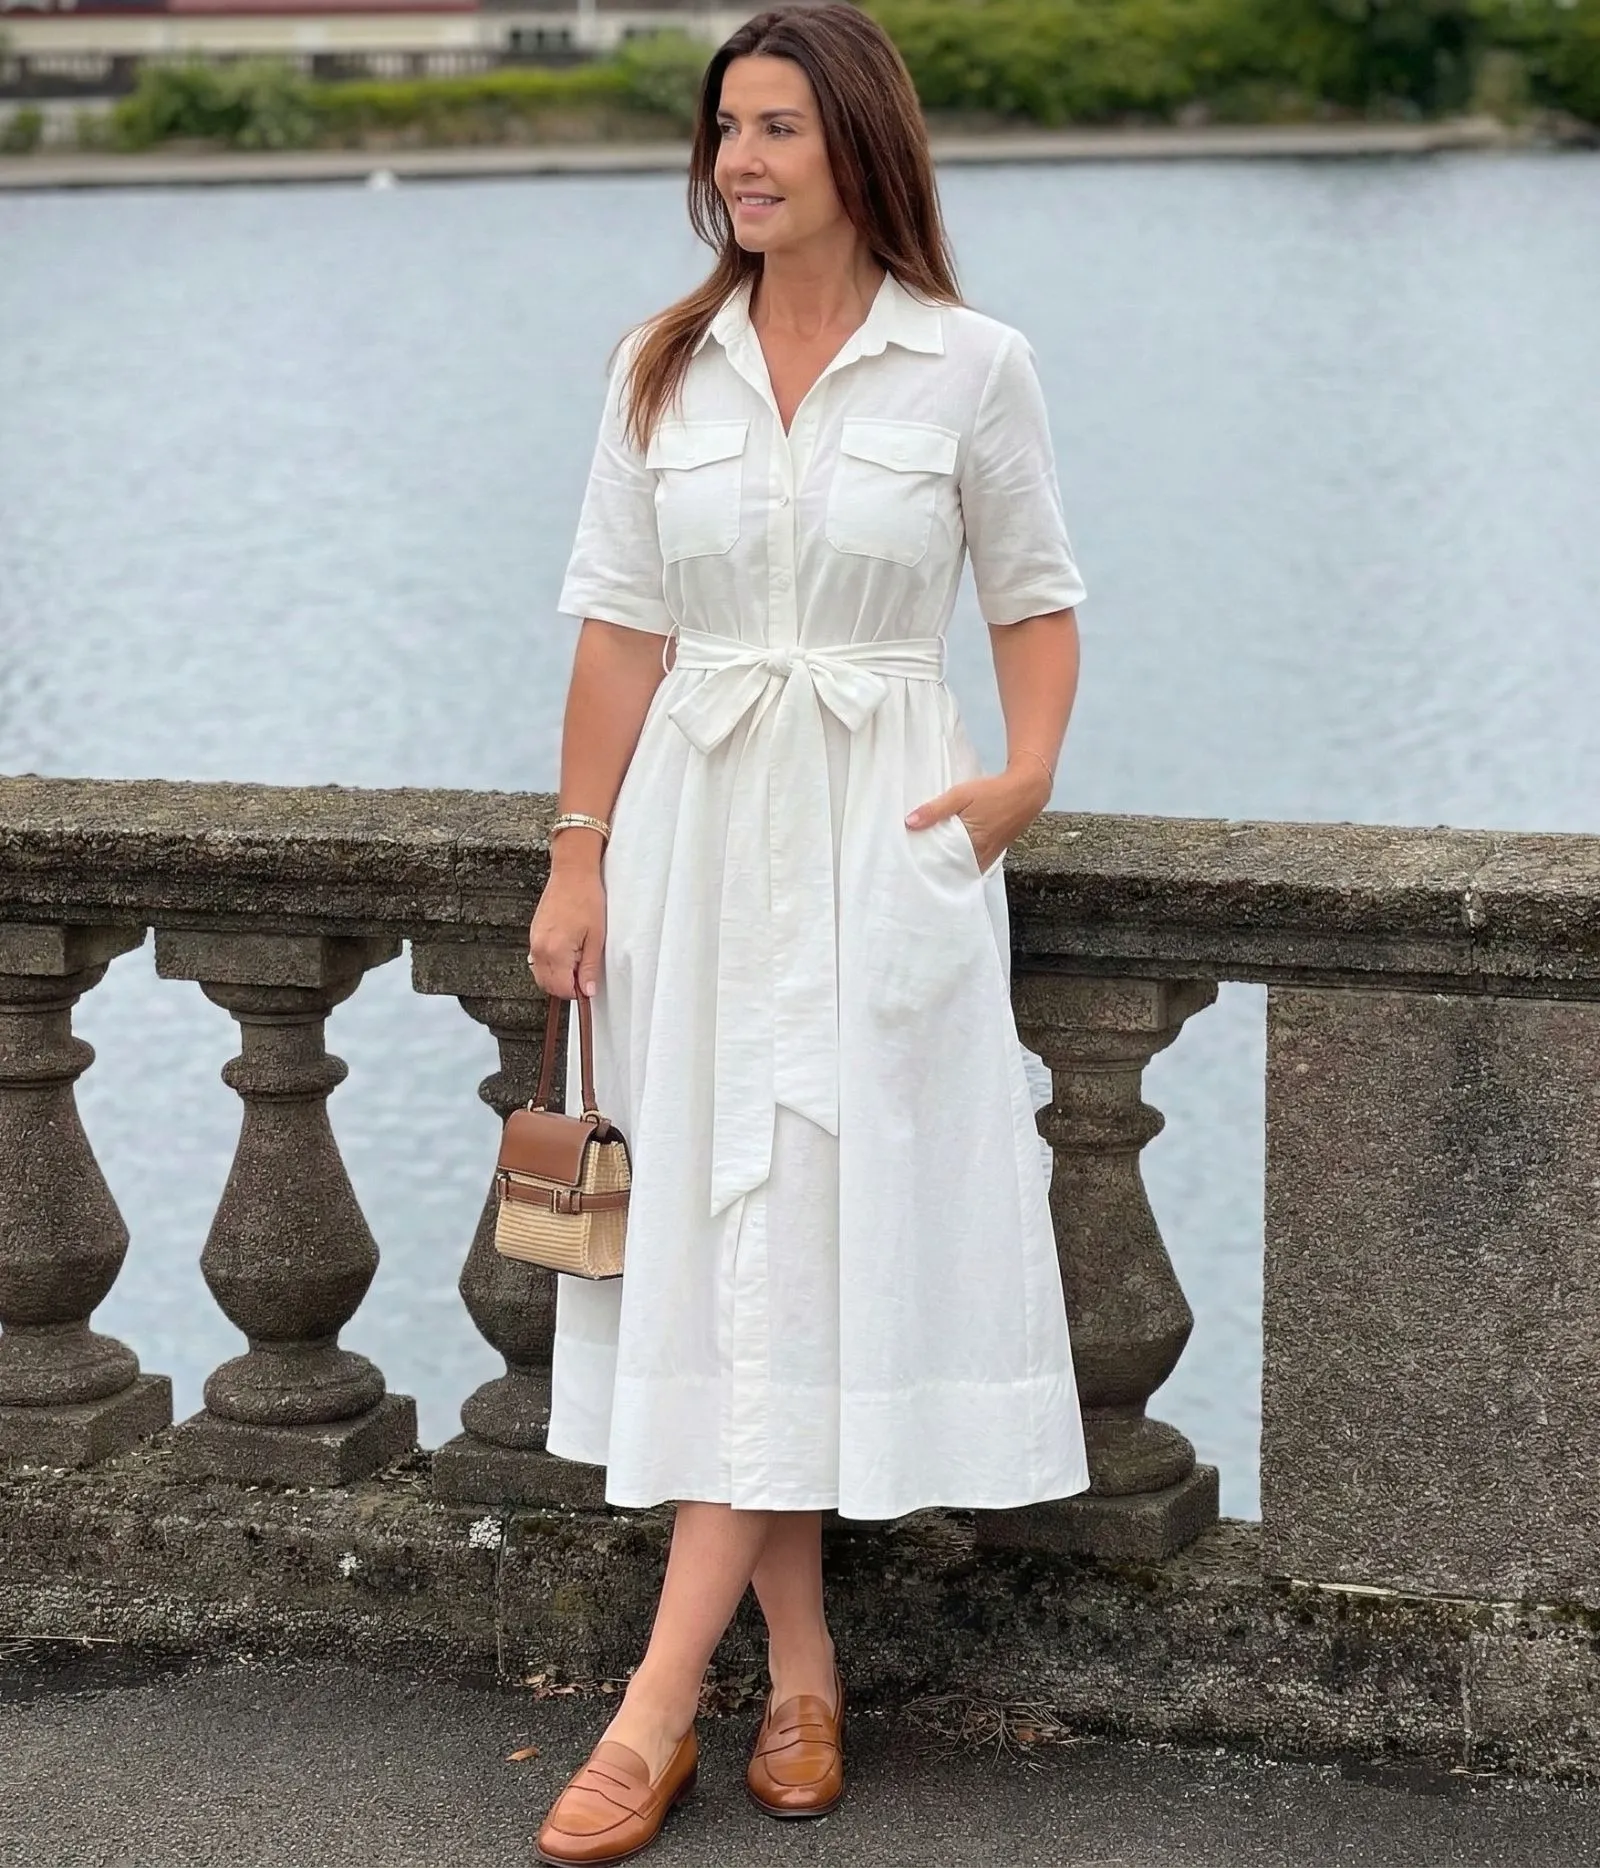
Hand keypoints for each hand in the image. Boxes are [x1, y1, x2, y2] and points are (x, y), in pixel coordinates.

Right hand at [528, 857, 606, 998]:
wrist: (572, 874)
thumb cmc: (586, 898)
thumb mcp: (596, 938)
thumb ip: (589, 967)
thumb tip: (587, 990)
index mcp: (555, 951)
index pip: (560, 988)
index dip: (576, 991)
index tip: (587, 985)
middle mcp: (539, 948)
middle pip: (547, 985)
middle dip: (565, 986)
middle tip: (583, 974)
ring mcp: (534, 940)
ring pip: (540, 974)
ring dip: (557, 976)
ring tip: (576, 960)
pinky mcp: (534, 933)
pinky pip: (538, 959)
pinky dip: (551, 964)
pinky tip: (566, 952)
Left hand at [905, 759, 1051, 873]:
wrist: (1027, 790)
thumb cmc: (994, 792)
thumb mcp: (961, 795)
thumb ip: (935, 810)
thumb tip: (909, 822)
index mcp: (972, 846)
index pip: (943, 865)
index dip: (927, 866)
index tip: (911, 863)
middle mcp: (981, 857)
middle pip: (952, 869)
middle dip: (935, 867)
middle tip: (915, 861)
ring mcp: (989, 857)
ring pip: (963, 868)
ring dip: (948, 864)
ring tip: (928, 857)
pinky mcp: (993, 853)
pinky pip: (973, 863)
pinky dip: (960, 861)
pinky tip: (948, 852)